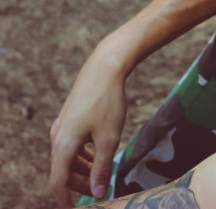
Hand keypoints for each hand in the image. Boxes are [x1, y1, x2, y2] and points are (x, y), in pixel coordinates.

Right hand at [49, 51, 127, 207]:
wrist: (105, 68)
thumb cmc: (108, 102)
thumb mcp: (109, 138)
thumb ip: (101, 168)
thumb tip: (98, 193)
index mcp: (63, 144)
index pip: (58, 182)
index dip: (66, 200)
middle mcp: (57, 137)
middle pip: (63, 171)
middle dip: (79, 185)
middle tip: (99, 193)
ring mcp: (62, 126)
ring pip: (68, 158)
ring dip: (83, 170)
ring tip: (101, 177)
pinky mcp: (70, 118)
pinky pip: (72, 145)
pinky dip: (83, 156)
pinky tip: (98, 157)